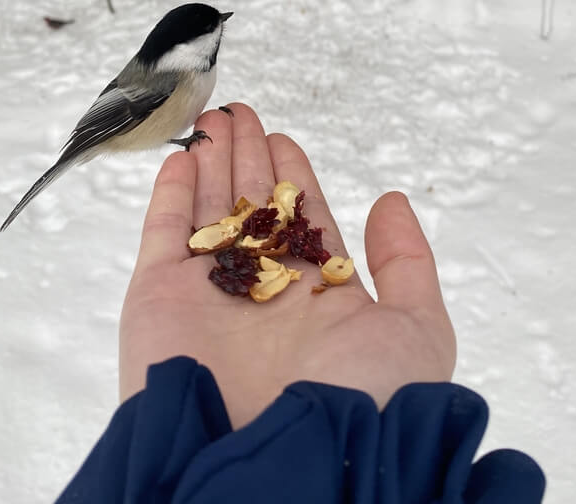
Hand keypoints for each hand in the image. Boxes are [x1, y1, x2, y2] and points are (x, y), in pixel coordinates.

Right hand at [119, 103, 455, 428]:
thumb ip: (407, 264)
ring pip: (207, 212)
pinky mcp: (160, 302)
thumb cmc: (361, 402)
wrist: (281, 464)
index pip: (300, 219)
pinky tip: (181, 160)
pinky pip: (161, 238)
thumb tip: (392, 201)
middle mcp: (262, 292)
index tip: (283, 139)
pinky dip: (167, 198)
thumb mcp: (416, 331)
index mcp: (318, 295)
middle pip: (250, 205)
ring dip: (209, 163)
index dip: (292, 176)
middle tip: (242, 112)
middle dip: (246, 157)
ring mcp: (209, 296)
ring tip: (214, 119)